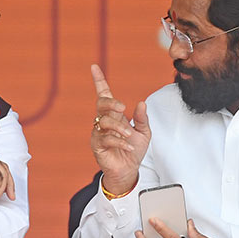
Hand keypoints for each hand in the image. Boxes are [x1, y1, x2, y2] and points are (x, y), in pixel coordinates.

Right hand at [90, 64, 150, 193]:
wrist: (129, 170)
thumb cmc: (134, 150)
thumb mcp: (144, 132)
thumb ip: (142, 118)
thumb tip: (142, 103)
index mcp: (114, 115)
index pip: (104, 94)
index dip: (99, 81)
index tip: (94, 67)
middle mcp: (103, 121)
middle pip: (101, 104)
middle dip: (111, 103)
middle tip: (123, 108)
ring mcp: (98, 133)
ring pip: (103, 122)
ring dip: (119, 127)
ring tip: (129, 135)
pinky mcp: (97, 146)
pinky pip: (106, 138)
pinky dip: (119, 141)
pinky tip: (128, 145)